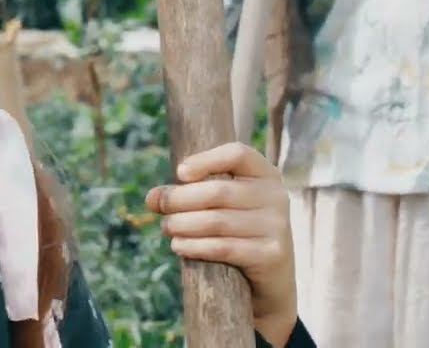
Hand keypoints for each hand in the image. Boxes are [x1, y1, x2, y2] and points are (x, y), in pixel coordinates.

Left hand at [145, 142, 296, 347]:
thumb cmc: (238, 230)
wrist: (271, 275)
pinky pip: (224, 248)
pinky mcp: (271, 254)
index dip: (205, 160)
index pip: (237, 154)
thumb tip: (151, 198)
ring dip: (182, 224)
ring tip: (166, 228)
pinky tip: (178, 246)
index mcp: (265, 173)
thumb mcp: (220, 205)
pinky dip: (195, 246)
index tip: (179, 173)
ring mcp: (277, 226)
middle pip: (218, 191)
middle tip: (158, 207)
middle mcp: (276, 196)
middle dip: (179, 199)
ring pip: (216, 221)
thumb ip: (188, 194)